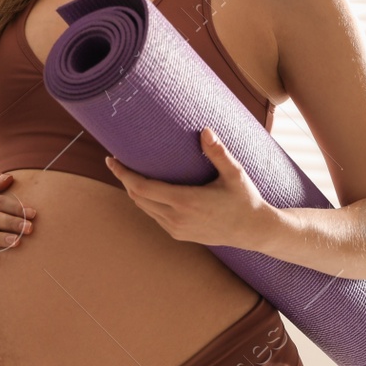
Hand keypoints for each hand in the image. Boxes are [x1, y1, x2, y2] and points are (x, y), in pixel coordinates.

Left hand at [105, 128, 275, 249]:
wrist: (254, 231)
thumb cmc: (245, 199)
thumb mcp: (235, 174)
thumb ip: (218, 152)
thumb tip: (205, 130)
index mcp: (185, 201)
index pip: (141, 187)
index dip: (123, 173)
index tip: (111, 159)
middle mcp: (176, 218)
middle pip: (136, 197)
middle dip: (124, 179)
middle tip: (117, 161)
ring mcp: (176, 229)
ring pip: (143, 208)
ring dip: (133, 191)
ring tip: (128, 172)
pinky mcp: (179, 235)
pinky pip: (154, 216)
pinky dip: (145, 202)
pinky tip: (146, 189)